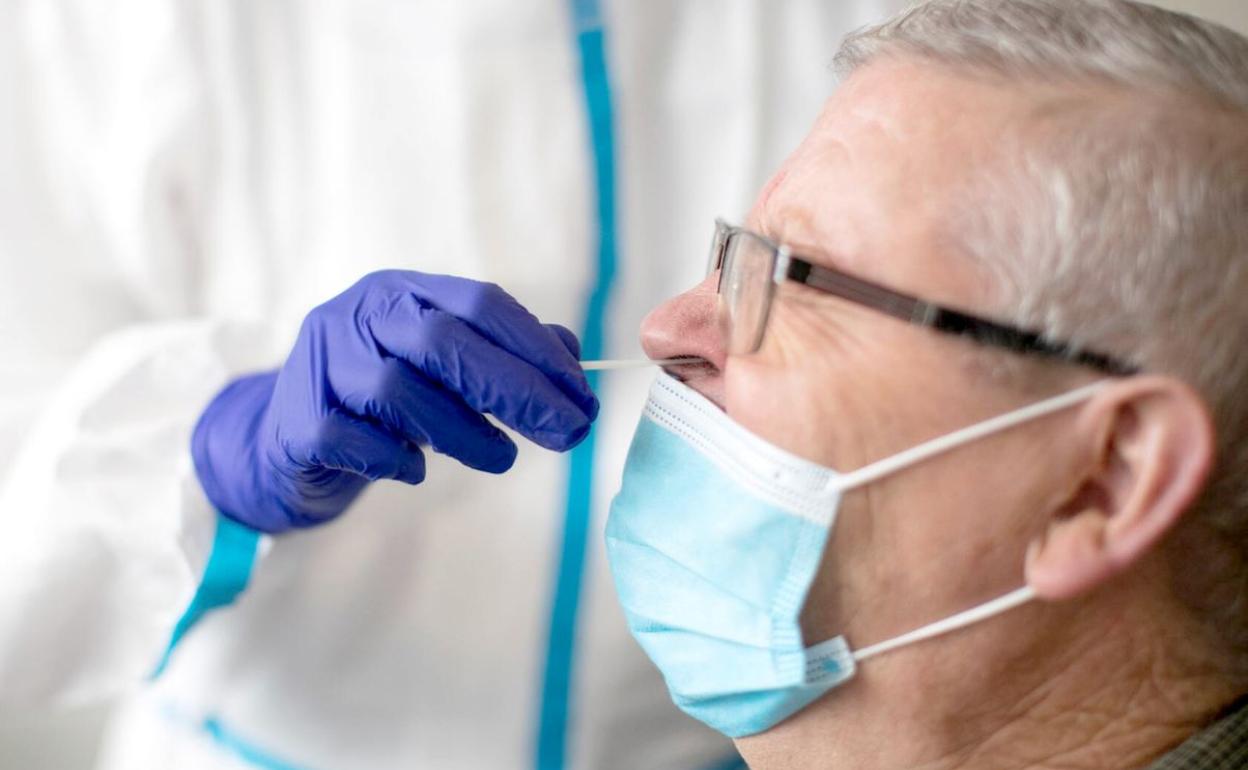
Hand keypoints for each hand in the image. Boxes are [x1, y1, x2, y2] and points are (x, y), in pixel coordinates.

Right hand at [191, 270, 597, 532]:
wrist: (288, 445)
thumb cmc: (382, 404)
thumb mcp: (445, 372)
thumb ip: (504, 355)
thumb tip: (572, 355)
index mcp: (402, 291)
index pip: (480, 303)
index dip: (536, 348)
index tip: (580, 394)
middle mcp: (357, 314)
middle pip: (443, 341)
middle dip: (514, 389)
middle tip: (566, 433)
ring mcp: (320, 363)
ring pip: (398, 389)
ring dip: (463, 431)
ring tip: (500, 459)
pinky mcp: (297, 420)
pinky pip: (353, 438)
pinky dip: (395, 459)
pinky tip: (416, 471)